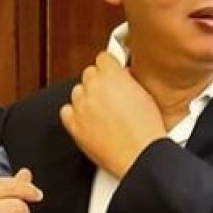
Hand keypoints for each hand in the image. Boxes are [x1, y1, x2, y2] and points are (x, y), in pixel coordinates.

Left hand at [60, 52, 166, 178]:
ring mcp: (81, 105)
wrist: (139, 155)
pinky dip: (74, 115)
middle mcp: (93, 87)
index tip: (111, 73)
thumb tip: (122, 77)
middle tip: (110, 96)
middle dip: (98, 83)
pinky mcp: (73, 124)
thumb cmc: (146, 130)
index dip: (109, 67)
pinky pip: (66, 112)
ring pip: (77, 92)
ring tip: (102, 113)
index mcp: (112, 75)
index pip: (103, 58)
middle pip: (89, 74)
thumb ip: (128, 80)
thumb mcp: (145, 94)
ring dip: (87, 98)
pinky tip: (88, 121)